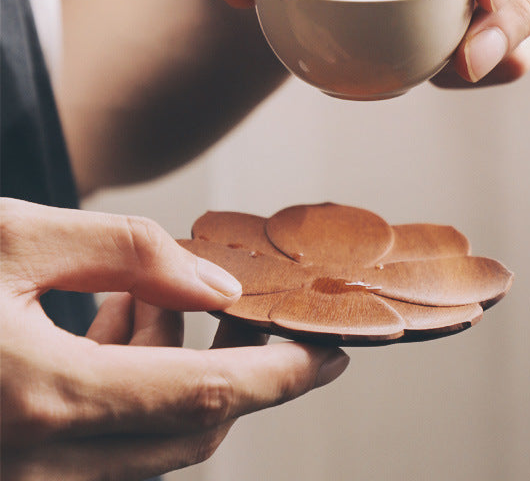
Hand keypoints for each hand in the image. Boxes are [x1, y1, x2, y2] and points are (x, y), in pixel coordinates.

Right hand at [0, 198, 347, 480]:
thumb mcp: (16, 238)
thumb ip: (128, 253)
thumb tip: (215, 284)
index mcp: (45, 398)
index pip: (204, 396)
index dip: (282, 374)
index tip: (332, 351)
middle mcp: (35, 467)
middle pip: (190, 427)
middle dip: (231, 362)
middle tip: (233, 301)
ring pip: (147, 440)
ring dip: (171, 367)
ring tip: (141, 296)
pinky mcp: (14, 473)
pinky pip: (101, 448)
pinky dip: (127, 388)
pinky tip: (108, 324)